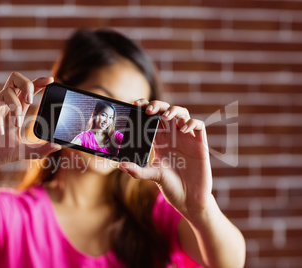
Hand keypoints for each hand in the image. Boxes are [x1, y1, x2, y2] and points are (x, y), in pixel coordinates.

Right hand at [0, 72, 60, 178]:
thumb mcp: (20, 152)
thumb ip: (39, 150)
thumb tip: (58, 146)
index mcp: (13, 112)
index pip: (27, 91)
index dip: (39, 83)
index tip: (51, 80)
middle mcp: (2, 106)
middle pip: (15, 80)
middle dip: (27, 84)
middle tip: (30, 100)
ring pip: (7, 92)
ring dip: (15, 106)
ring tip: (15, 125)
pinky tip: (0, 132)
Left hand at [118, 99, 211, 218]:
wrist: (189, 199)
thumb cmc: (171, 187)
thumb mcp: (152, 176)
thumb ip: (137, 170)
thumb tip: (120, 165)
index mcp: (160, 142)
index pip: (152, 120)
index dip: (145, 109)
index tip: (136, 104)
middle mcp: (173, 137)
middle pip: (166, 112)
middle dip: (158, 106)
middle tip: (148, 109)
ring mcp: (187, 139)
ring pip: (182, 114)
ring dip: (174, 110)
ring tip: (166, 115)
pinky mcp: (200, 144)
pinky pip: (198, 126)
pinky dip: (191, 123)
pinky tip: (183, 129)